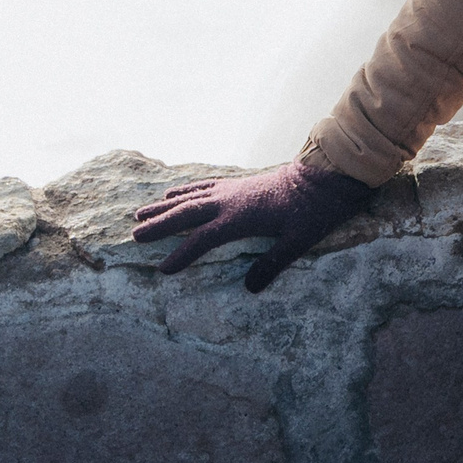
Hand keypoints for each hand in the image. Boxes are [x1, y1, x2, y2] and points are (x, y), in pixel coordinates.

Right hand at [130, 160, 374, 292]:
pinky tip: (173, 192)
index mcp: (242, 217)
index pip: (204, 239)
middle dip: (160, 225)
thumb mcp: (300, 240)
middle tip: (133, 236)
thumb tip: (248, 290)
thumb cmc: (317, 208)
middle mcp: (231, 200)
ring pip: (191, 196)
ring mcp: (234, 188)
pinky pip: (204, 185)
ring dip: (165, 205)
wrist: (328, 172)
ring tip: (139, 212)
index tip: (162, 270)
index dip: (182, 255)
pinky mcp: (240, 182)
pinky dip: (185, 189)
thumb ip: (273, 264)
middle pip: (187, 213)